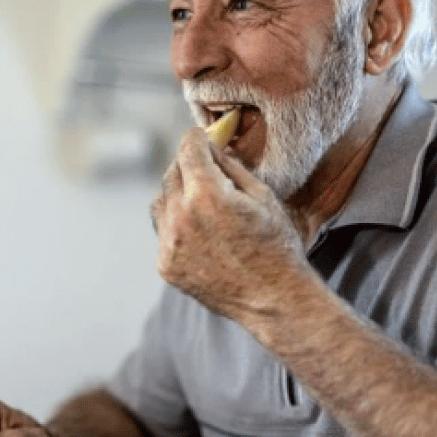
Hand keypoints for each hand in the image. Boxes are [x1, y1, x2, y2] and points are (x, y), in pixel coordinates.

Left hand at [149, 128, 309, 322]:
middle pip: (171, 173)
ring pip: (160, 202)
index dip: (196, 139)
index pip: (188, 149)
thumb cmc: (276, 245)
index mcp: (207, 194)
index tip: (200, 138)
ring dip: (176, 195)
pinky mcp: (165, 265)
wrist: (274, 299)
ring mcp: (169, 244)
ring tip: (200, 202)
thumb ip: (230, 167)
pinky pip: (162, 232)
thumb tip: (212, 148)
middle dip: (187, 165)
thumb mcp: (262, 196)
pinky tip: (199, 231)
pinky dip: (175, 225)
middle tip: (204, 167)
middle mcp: (181, 217)